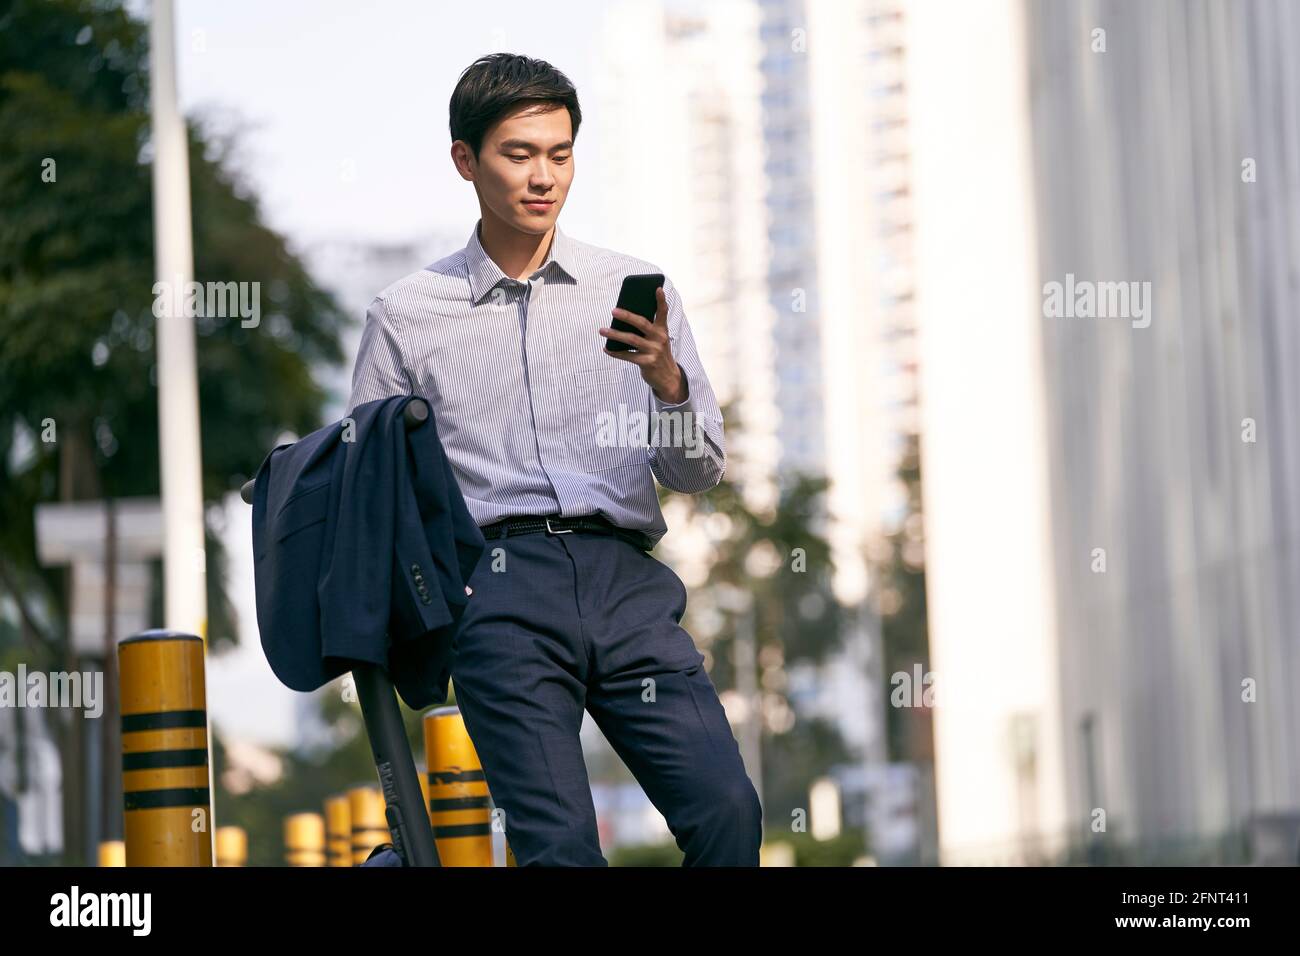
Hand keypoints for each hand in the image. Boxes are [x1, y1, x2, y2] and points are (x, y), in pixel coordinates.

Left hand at [598, 286, 687, 403]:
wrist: (668, 377)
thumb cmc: (658, 353)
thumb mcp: (657, 340)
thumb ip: (646, 330)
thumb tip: (624, 319)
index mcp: (662, 330)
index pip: (663, 312)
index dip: (661, 301)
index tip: (657, 289)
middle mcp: (659, 339)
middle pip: (642, 324)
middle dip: (627, 316)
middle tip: (613, 310)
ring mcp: (653, 351)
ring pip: (631, 339)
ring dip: (615, 334)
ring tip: (602, 330)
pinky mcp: (647, 363)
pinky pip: (627, 356)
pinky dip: (615, 352)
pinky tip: (606, 348)